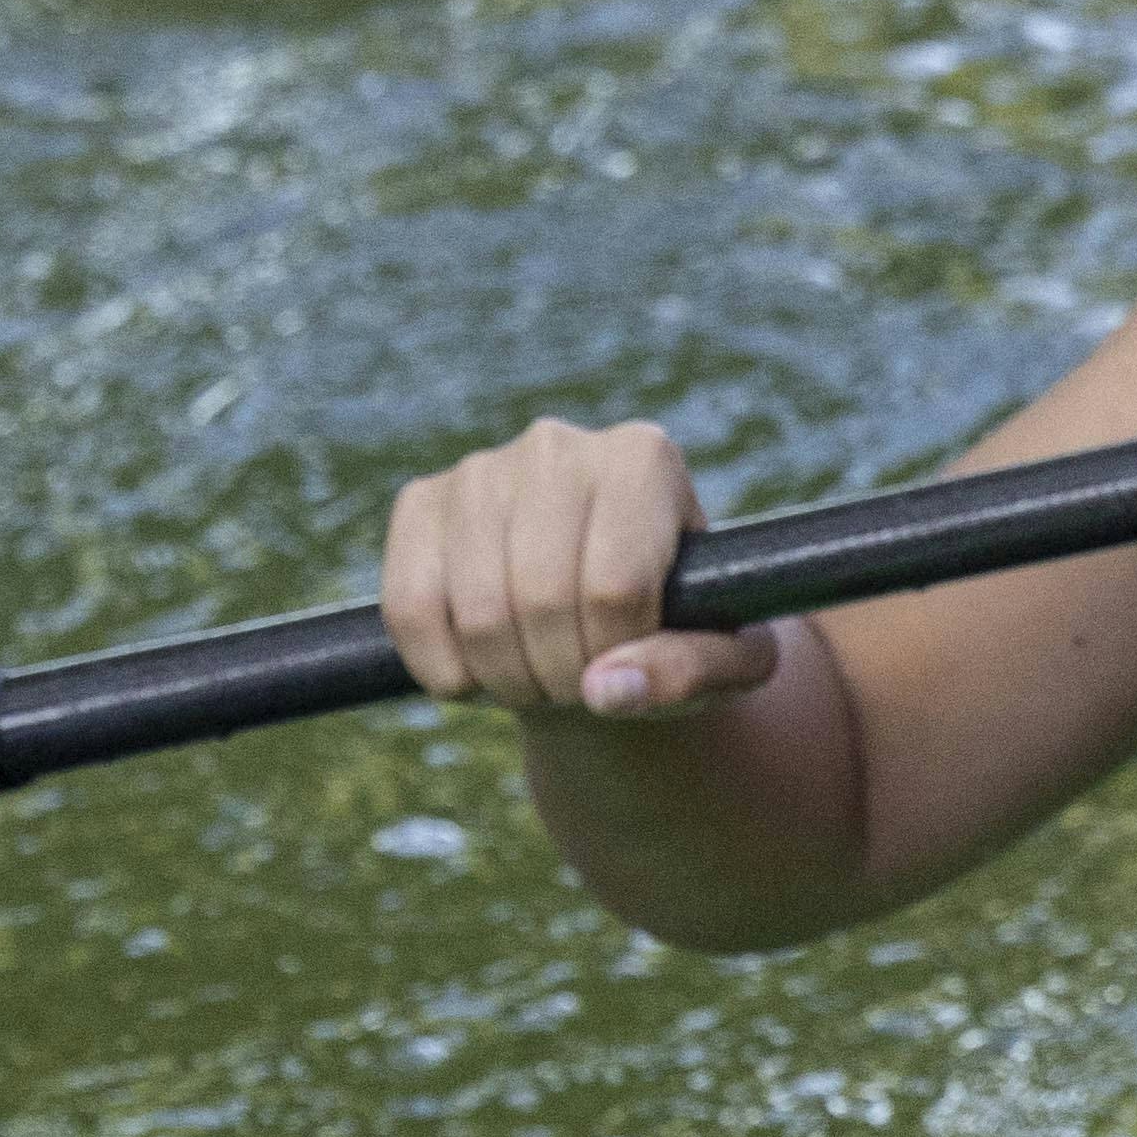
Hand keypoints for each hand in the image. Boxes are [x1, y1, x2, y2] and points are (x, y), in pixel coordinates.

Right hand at [383, 413, 775, 723]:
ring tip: (537, 679)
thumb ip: (692, 674)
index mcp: (644, 459)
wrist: (599, 620)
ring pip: (477, 611)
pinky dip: (443, 669)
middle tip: (577, 689)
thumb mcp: (726, 665)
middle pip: (541, 597)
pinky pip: (410, 607)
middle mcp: (557, 446)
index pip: (614, 586)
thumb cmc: (675, 634)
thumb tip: (606, 690)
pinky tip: (477, 672)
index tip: (628, 668)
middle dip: (558, 676)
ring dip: (505, 679)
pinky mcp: (420, 503)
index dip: (616, 658)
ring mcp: (480, 469)